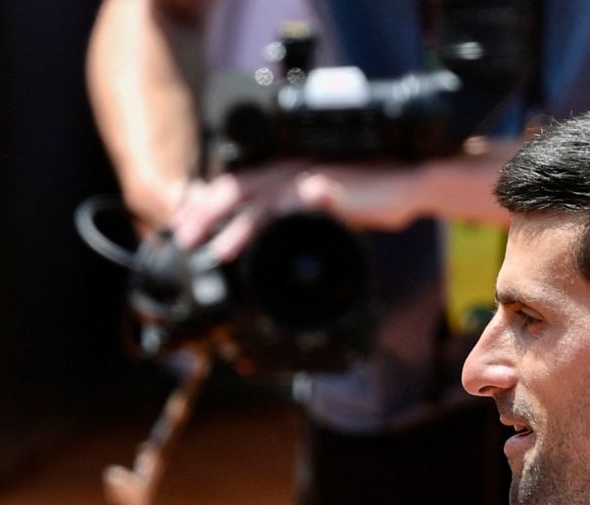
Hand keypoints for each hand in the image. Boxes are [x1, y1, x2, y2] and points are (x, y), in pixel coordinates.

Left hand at [166, 161, 438, 259]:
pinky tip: (261, 241)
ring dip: (235, 227)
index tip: (180, 226)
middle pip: (237, 188)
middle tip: (182, 239)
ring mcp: (309, 177)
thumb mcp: (319, 209)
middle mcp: (291, 168)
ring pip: (261, 199)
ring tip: (215, 251)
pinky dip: (275, 224)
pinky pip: (296, 206)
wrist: (410, 183)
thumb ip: (289, 218)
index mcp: (283, 170)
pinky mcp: (330, 190)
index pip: (234, 184)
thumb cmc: (367, 196)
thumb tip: (260, 242)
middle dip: (205, 214)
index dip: (204, 204)